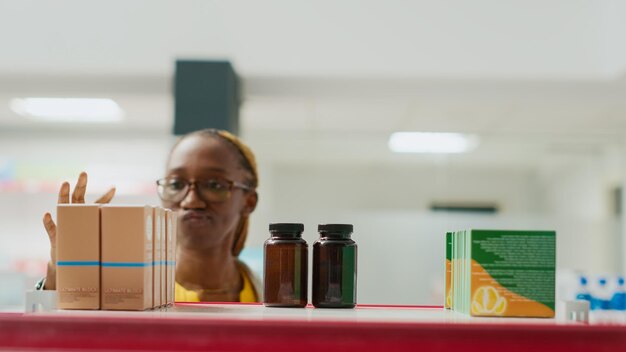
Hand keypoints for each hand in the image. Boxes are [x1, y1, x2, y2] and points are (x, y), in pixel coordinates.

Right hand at [42, 172, 114, 289]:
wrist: (65, 260)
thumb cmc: (82, 245)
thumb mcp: (95, 238)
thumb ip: (108, 234)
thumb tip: (127, 232)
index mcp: (86, 214)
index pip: (97, 203)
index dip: (106, 196)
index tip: (114, 188)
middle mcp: (73, 214)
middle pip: (77, 195)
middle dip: (81, 184)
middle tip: (84, 173)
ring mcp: (63, 222)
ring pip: (62, 205)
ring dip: (63, 194)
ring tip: (65, 183)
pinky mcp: (55, 234)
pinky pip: (50, 226)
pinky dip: (48, 221)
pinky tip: (47, 214)